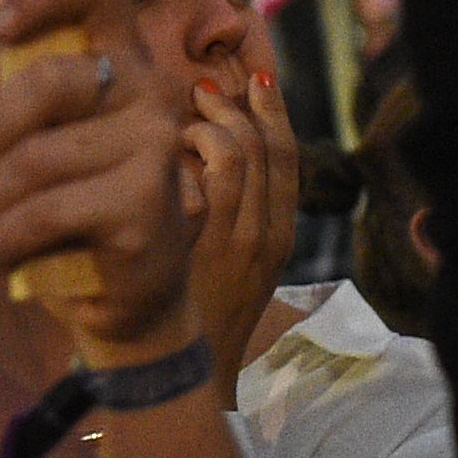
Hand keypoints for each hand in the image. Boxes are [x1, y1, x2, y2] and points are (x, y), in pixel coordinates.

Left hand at [0, 0, 219, 373]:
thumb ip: (31, 90)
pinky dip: (7, 239)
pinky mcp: (143, 207)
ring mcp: (155, 149)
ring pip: (31, 159)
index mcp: (130, 65)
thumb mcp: (49, 138)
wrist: (128, 300)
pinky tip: (14, 253)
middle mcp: (155, 95)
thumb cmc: (75, 209)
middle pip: (46, 80)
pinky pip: (41, 212)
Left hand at [177, 63, 298, 383]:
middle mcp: (270, 234)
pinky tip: (168, 145)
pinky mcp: (211, 245)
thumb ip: (224, 218)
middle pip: (271, 146)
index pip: (288, 157)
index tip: (252, 82)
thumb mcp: (223, 265)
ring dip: (212, 121)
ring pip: (243, 152)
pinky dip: (194, 147)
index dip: (273, 113)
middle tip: (204, 86)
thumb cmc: (191, 315)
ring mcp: (242, 240)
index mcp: (279, 235)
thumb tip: (204, 161)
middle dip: (240, 106)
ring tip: (185, 113)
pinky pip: (215, 177)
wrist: (179, 374)